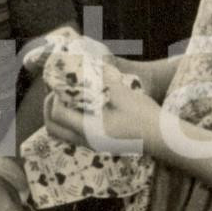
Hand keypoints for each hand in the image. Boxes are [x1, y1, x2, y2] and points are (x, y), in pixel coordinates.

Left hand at [44, 79, 160, 153]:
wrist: (163, 138)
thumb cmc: (144, 116)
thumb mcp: (123, 94)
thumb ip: (103, 80)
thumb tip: (89, 65)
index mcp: (90, 129)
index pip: (58, 114)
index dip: (55, 97)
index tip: (63, 84)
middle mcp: (87, 140)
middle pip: (52, 129)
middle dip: (48, 108)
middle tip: (56, 92)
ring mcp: (92, 145)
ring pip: (60, 134)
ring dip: (57, 115)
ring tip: (65, 98)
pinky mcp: (98, 144)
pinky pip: (72, 135)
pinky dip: (68, 121)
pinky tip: (80, 106)